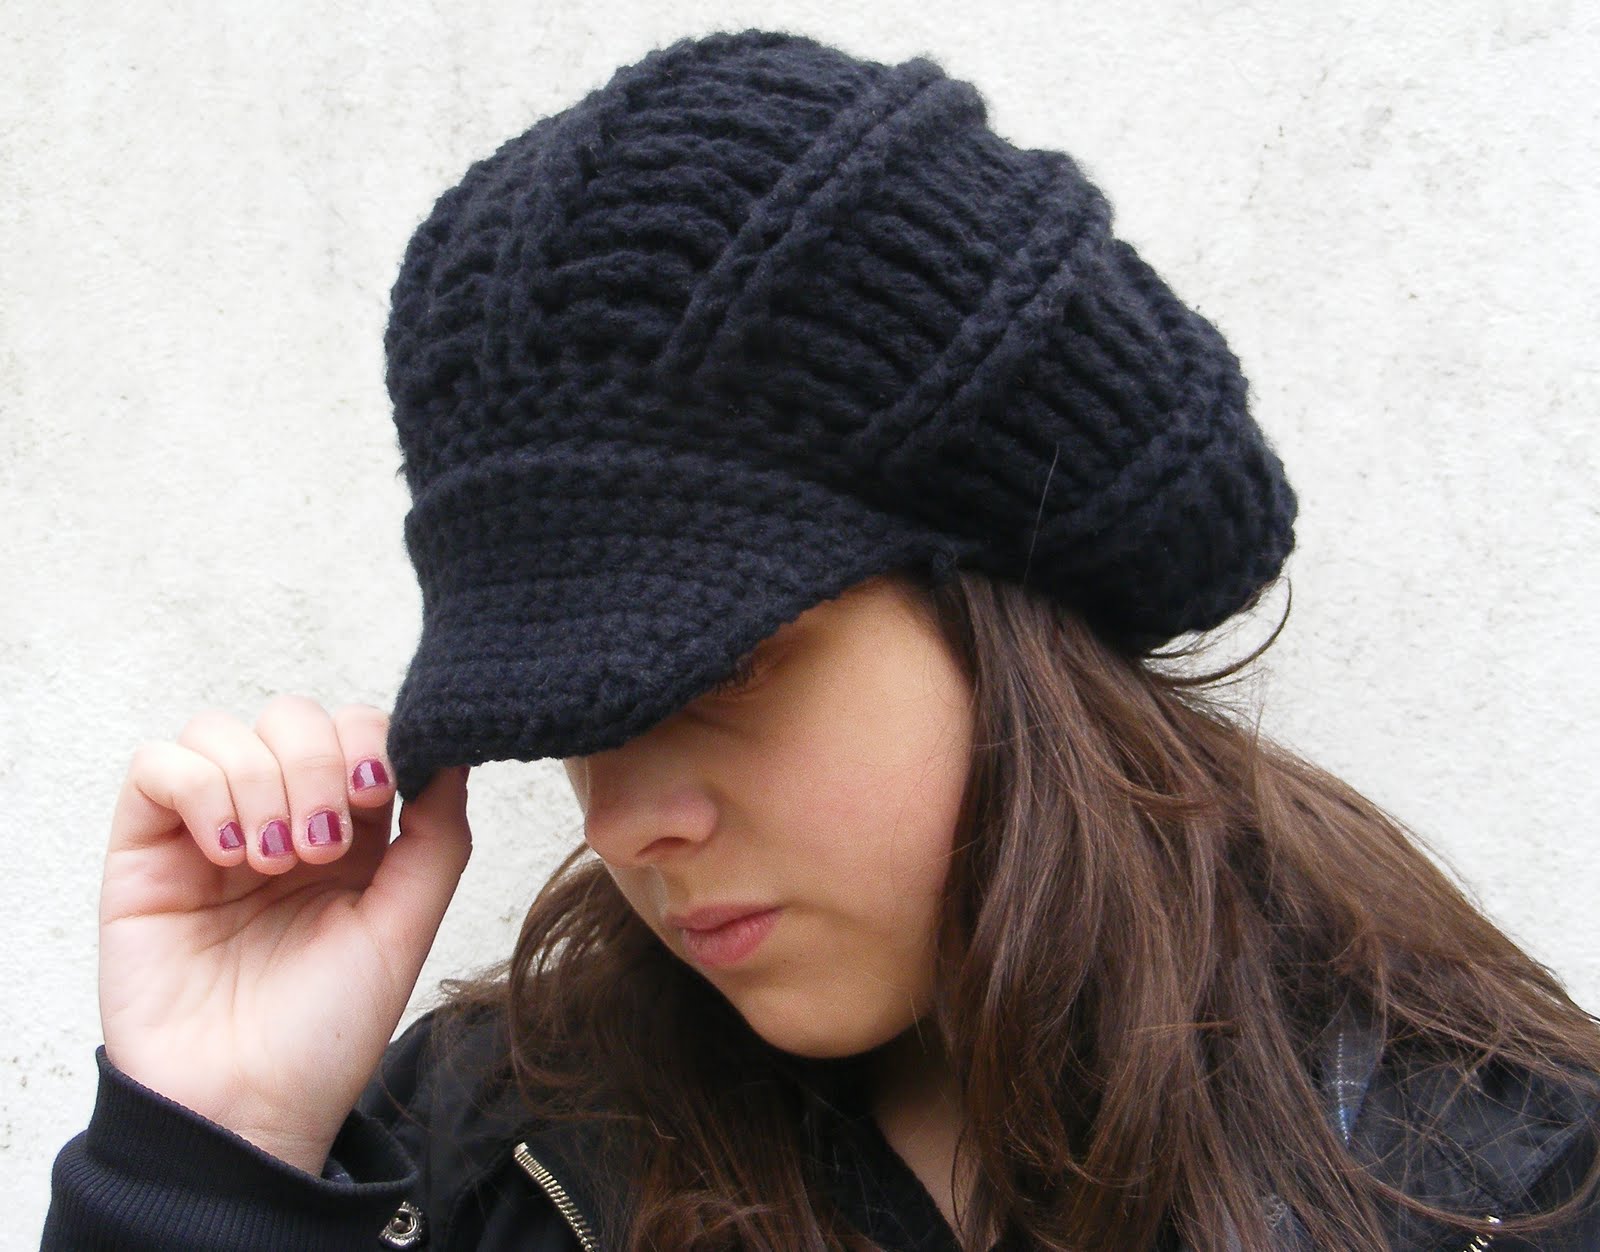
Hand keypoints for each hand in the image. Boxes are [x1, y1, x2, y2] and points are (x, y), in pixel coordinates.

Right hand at [96, 694, 471, 1173]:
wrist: (246, 1107)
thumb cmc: (327, 1029)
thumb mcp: (405, 927)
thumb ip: (438, 836)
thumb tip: (454, 751)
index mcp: (349, 831)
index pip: (356, 728)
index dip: (370, 740)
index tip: (380, 794)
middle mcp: (279, 818)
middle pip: (292, 716)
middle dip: (317, 762)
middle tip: (321, 848)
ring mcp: (208, 831)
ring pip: (222, 729)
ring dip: (259, 782)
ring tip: (272, 862)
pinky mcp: (145, 851)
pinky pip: (156, 766)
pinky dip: (200, 789)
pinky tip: (227, 853)